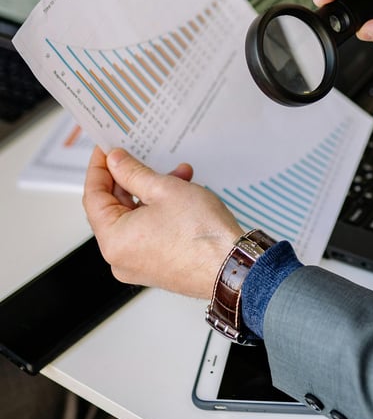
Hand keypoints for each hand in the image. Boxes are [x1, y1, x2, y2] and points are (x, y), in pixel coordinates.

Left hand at [82, 147, 242, 298]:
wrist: (232, 265)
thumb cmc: (201, 234)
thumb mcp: (164, 189)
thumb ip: (133, 173)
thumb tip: (116, 162)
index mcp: (113, 240)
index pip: (93, 197)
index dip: (100, 168)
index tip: (106, 151)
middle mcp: (120, 257)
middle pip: (114, 209)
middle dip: (132, 180)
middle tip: (140, 158)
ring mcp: (138, 265)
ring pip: (135, 219)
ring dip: (152, 194)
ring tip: (178, 176)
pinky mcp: (157, 267)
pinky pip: (148, 233)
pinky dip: (159, 213)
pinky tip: (181, 196)